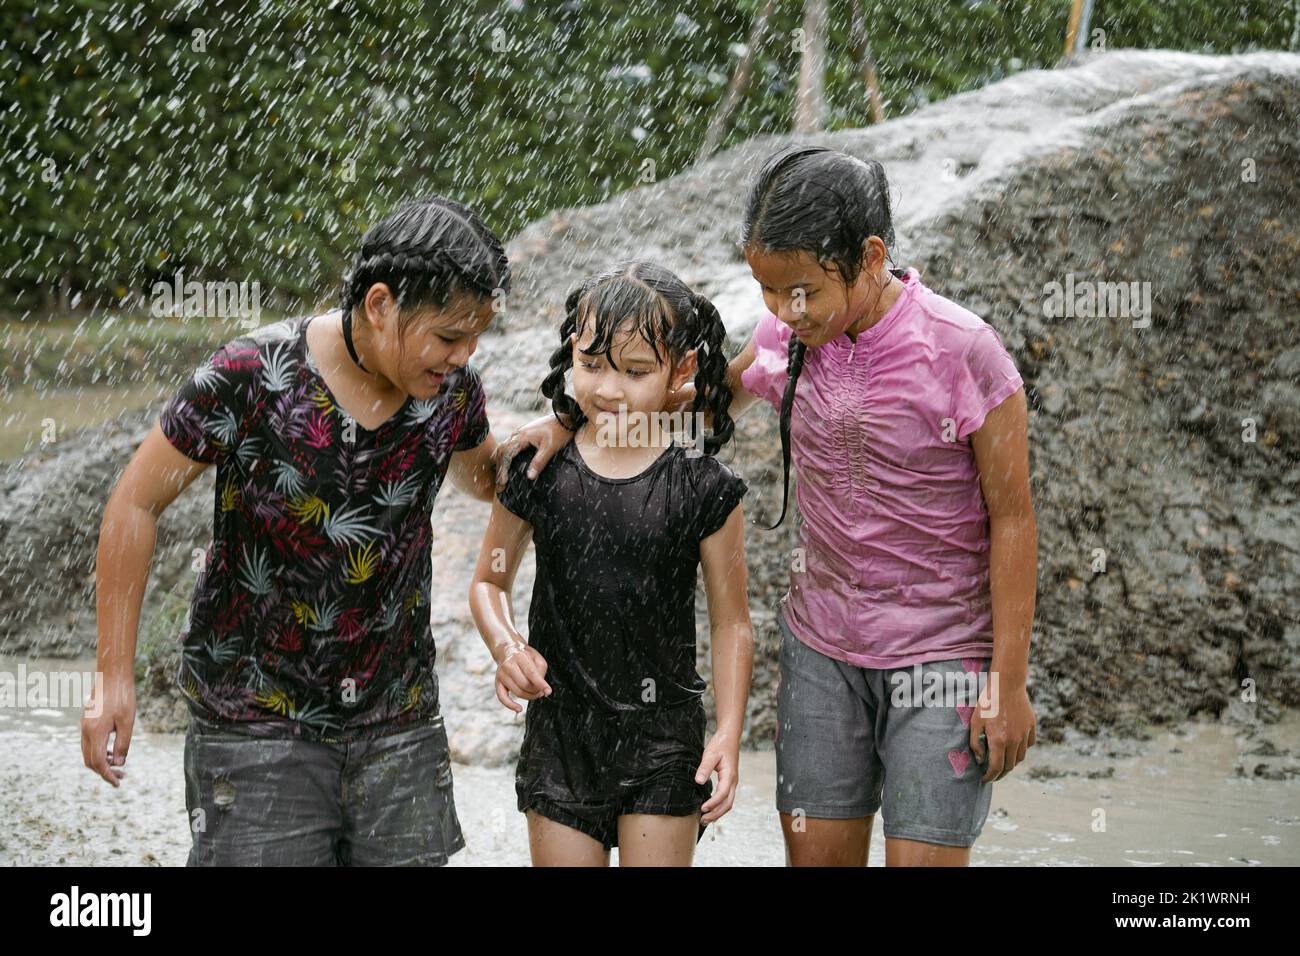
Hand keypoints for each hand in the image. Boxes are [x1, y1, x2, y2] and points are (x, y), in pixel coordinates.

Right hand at [81, 671, 135, 787]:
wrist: (112, 675)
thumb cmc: (122, 696)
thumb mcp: (127, 722)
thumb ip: (123, 743)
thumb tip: (119, 763)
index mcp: (95, 733)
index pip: (98, 763)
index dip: (107, 776)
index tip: (118, 783)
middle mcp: (85, 731)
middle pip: (90, 761)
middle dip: (104, 771)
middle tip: (121, 776)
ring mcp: (84, 726)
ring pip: (88, 753)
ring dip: (102, 762)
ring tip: (119, 764)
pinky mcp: (86, 722)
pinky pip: (89, 743)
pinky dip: (99, 751)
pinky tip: (113, 750)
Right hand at [492, 413, 572, 490]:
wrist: (565, 418)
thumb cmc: (559, 432)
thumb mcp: (550, 448)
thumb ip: (539, 462)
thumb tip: (529, 477)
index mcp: (522, 437)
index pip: (506, 454)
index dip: (503, 469)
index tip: (503, 481)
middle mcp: (518, 433)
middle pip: (501, 450)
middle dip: (499, 466)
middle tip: (500, 482)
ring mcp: (520, 432)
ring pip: (504, 446)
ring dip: (500, 460)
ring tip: (501, 474)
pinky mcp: (523, 433)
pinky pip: (509, 444)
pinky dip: (505, 455)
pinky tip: (507, 463)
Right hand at [493, 641, 550, 712]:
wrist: (508, 651)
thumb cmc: (525, 656)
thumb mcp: (537, 658)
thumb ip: (541, 671)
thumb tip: (542, 688)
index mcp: (519, 657)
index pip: (531, 673)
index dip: (541, 684)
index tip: (548, 691)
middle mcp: (508, 665)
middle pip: (525, 685)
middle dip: (536, 691)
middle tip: (541, 691)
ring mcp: (501, 674)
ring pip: (517, 692)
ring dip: (529, 697)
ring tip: (535, 694)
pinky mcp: (497, 682)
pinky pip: (502, 698)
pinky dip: (510, 706)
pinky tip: (519, 709)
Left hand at [696, 729, 739, 823]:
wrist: (729, 738)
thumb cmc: (720, 745)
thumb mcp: (711, 754)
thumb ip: (705, 768)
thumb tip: (699, 781)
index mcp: (730, 775)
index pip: (723, 794)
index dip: (713, 803)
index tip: (703, 808)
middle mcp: (733, 781)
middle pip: (728, 803)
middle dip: (716, 814)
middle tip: (703, 820)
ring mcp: (732, 783)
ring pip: (728, 803)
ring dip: (718, 812)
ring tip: (705, 818)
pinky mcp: (729, 782)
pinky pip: (726, 798)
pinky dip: (719, 806)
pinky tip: (710, 809)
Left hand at [971, 678, 1035, 782]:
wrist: (1007, 684)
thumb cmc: (987, 703)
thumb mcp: (975, 722)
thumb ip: (975, 743)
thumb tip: (980, 760)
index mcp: (999, 741)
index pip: (996, 768)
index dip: (990, 777)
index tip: (985, 779)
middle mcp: (1014, 740)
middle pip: (1010, 766)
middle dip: (1000, 773)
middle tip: (993, 774)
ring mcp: (1025, 734)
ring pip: (1020, 757)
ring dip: (1011, 763)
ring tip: (1002, 762)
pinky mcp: (1032, 727)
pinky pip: (1029, 745)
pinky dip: (1021, 750)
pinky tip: (1013, 747)